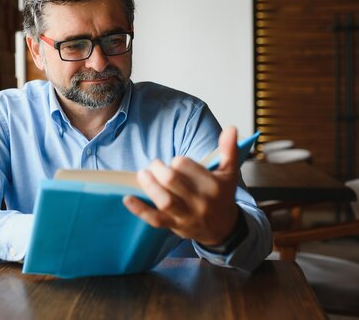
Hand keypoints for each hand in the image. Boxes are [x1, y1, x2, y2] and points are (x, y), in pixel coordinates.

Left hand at [123, 126, 239, 245]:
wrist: (223, 229)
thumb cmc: (222, 196)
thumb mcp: (229, 172)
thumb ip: (228, 149)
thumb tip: (231, 128)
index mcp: (212, 185)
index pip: (186, 166)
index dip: (177, 161)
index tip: (177, 162)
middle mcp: (199, 201)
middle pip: (172, 181)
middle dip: (159, 169)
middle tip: (155, 164)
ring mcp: (186, 216)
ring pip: (164, 201)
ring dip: (149, 185)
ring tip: (142, 174)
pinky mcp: (174, 226)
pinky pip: (154, 219)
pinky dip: (140, 209)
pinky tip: (128, 199)